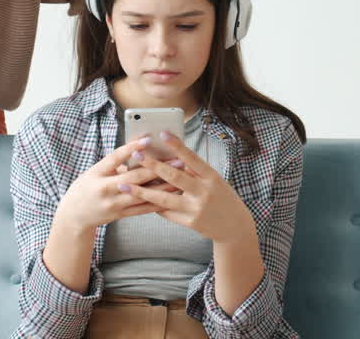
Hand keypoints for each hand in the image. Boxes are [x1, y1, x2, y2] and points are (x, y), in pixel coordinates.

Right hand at [52, 137, 173, 232]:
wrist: (74, 215)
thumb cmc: (85, 188)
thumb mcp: (94, 171)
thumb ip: (114, 163)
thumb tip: (137, 152)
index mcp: (97, 173)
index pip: (115, 157)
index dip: (132, 148)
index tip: (148, 139)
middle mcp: (105, 189)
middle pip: (134, 177)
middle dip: (157, 167)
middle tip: (176, 159)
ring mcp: (113, 203)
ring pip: (142, 194)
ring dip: (163, 185)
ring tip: (179, 177)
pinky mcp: (120, 215)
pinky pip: (142, 209)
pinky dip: (157, 203)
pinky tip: (171, 197)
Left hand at [130, 132, 256, 244]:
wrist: (234, 226)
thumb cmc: (222, 196)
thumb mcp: (214, 180)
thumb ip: (195, 170)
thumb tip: (171, 157)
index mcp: (211, 177)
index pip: (192, 158)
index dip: (177, 146)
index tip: (162, 134)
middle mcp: (204, 192)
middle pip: (174, 177)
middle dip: (152, 165)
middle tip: (136, 155)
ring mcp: (196, 209)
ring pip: (164, 199)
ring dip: (142, 192)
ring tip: (125, 185)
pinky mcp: (190, 222)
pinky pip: (167, 212)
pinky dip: (153, 204)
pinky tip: (139, 198)